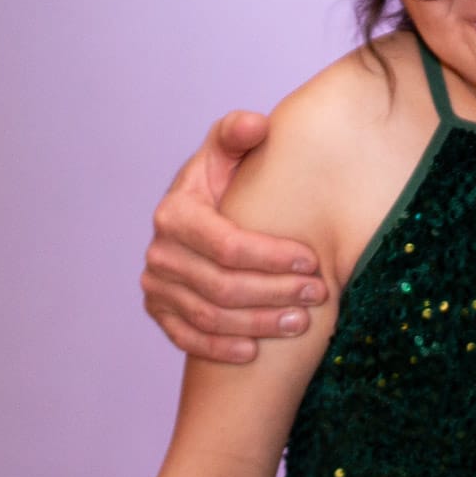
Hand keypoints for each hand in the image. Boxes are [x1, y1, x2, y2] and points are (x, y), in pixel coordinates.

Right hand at [140, 110, 326, 363]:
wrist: (200, 210)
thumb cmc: (224, 177)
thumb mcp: (228, 150)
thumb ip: (238, 134)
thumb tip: (256, 124)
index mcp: (176, 212)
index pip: (227, 245)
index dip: (272, 257)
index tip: (312, 261)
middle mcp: (160, 251)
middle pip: (221, 286)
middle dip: (275, 293)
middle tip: (318, 295)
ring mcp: (157, 284)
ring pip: (209, 316)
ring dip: (258, 324)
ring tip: (302, 323)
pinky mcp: (160, 311)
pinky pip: (187, 338)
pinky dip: (220, 348)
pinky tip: (255, 352)